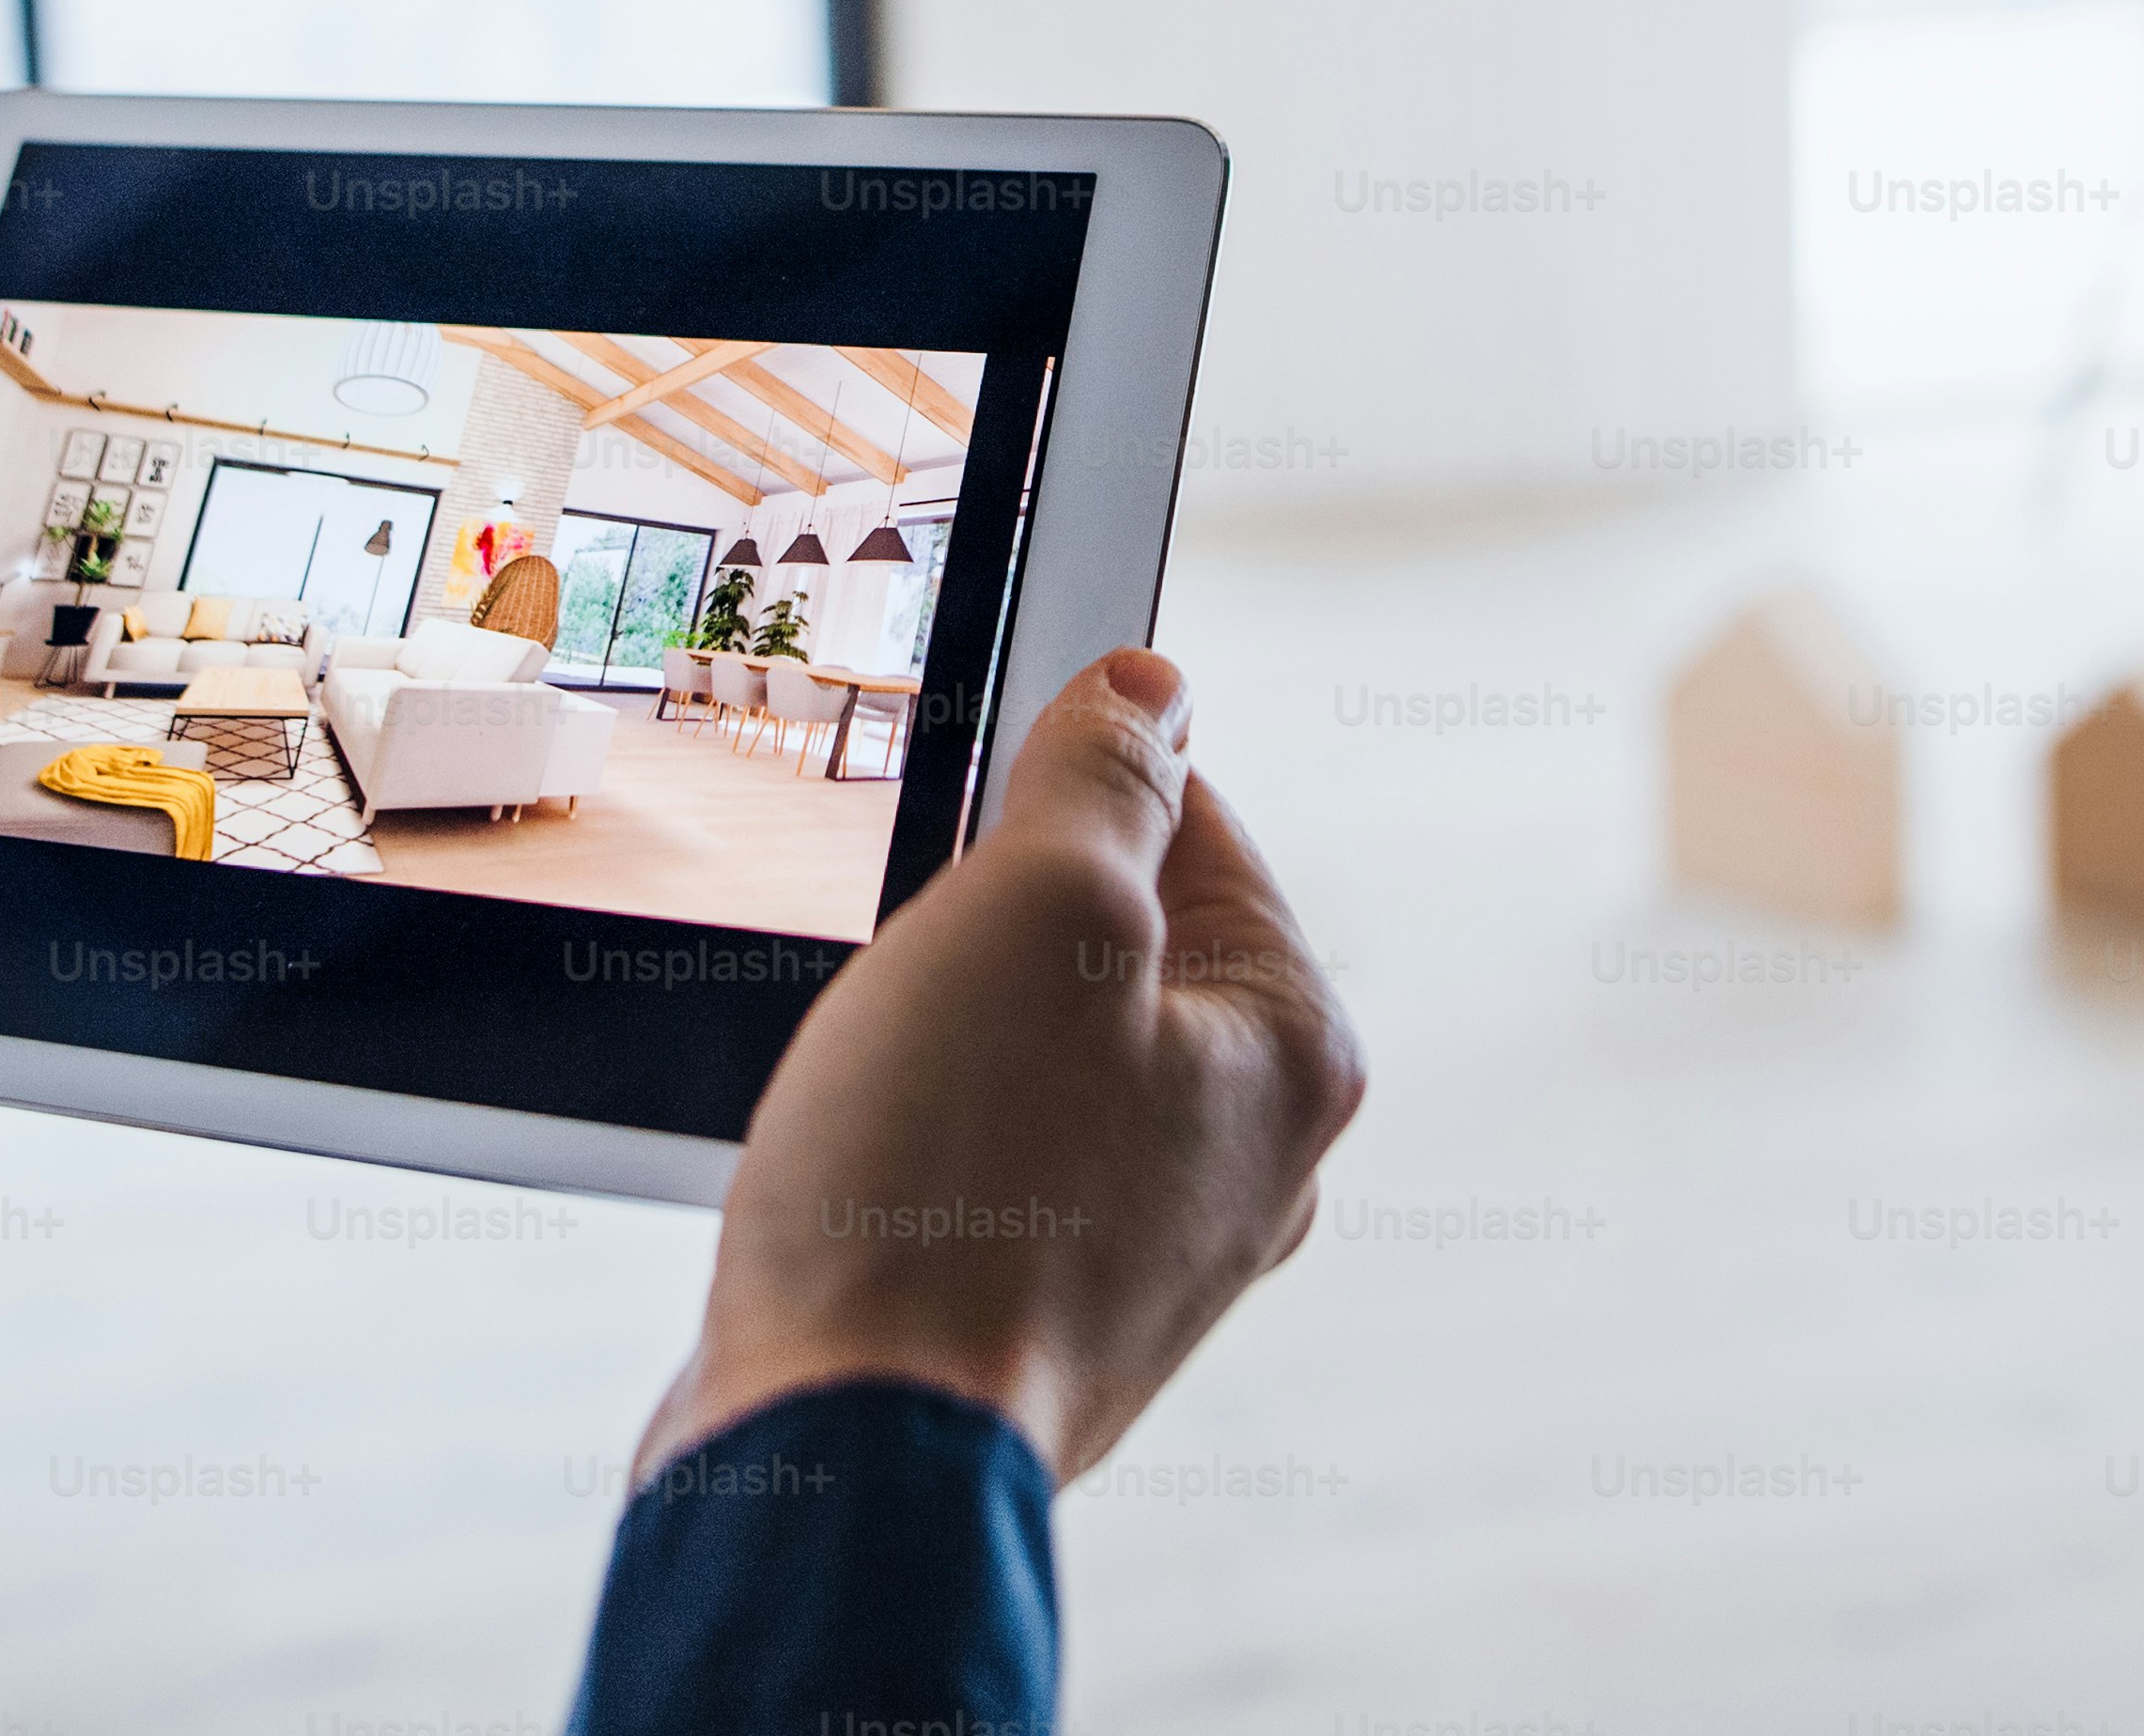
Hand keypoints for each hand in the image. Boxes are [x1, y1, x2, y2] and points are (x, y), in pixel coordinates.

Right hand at [636, 649, 1363, 1483]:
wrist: (846, 1455)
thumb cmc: (951, 1184)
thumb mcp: (1039, 908)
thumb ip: (1104, 778)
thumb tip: (1150, 688)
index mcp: (1297, 1049)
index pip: (1192, 822)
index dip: (1057, 791)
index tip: (965, 824)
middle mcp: (1254, 1160)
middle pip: (1114, 943)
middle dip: (993, 928)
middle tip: (914, 968)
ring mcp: (1151, 1252)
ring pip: (1033, 1056)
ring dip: (940, 1036)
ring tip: (879, 1082)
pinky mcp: (1042, 1318)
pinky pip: (981, 1165)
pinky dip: (913, 1143)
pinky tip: (860, 1173)